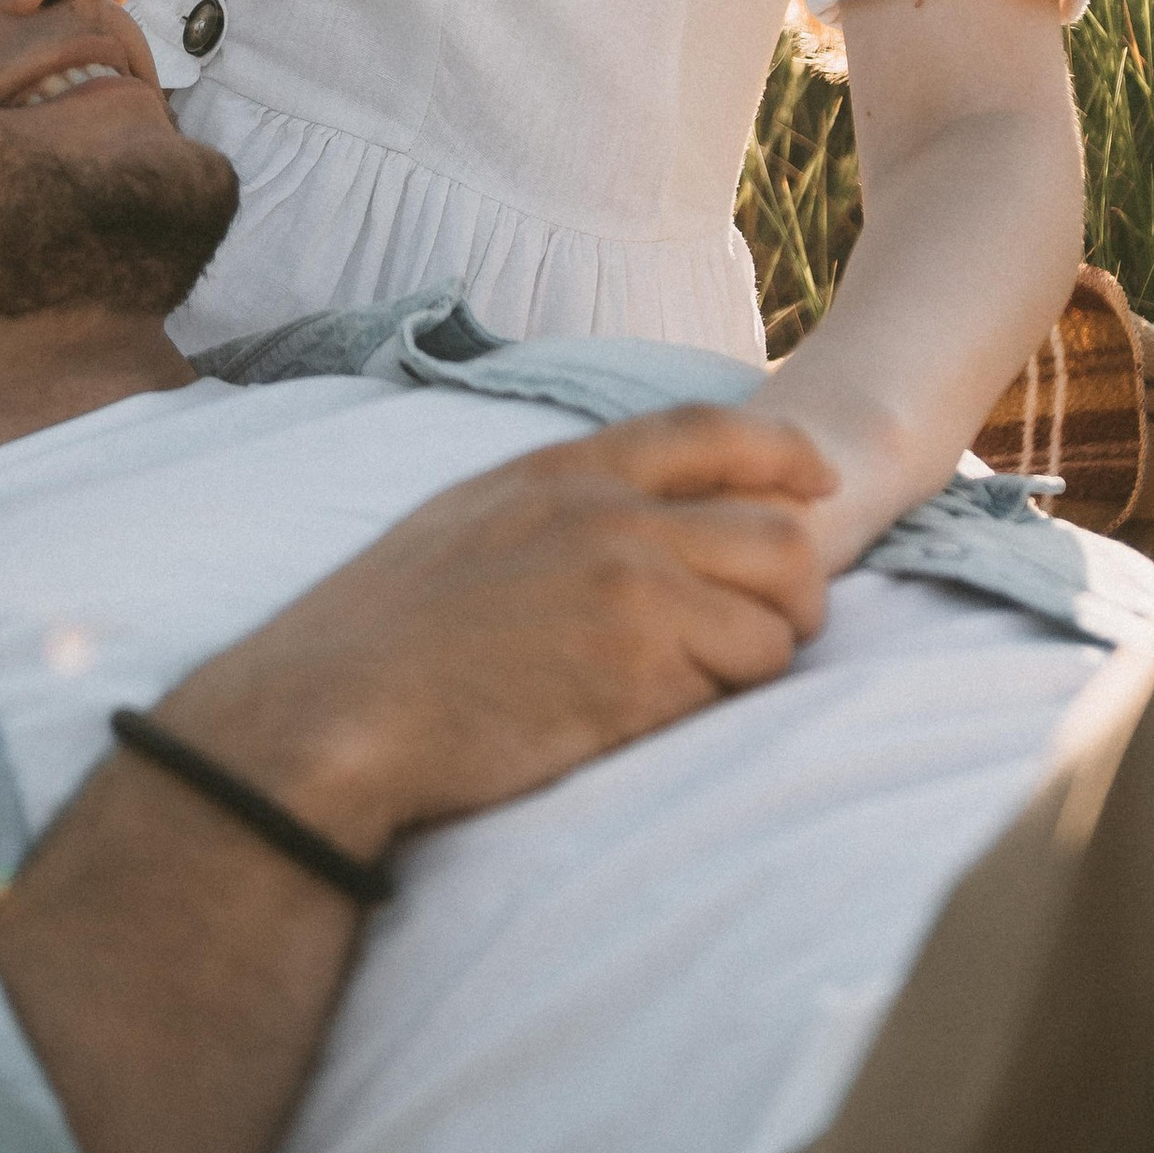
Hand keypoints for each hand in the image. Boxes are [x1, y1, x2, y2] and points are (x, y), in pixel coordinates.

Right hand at [161, 404, 836, 860]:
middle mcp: (609, 518)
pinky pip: (733, 688)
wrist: (335, 711)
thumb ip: (556, 505)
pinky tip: (643, 719)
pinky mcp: (637, 671)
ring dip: (754, 663)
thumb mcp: (468, 521)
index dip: (783, 456)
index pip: (709, 433)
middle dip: (795, 593)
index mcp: (560, 472)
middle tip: (764, 634)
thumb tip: (633, 519)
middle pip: (779, 535)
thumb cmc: (383, 636)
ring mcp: (629, 590)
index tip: (818, 485)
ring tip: (690, 689)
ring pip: (776, 622)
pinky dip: (711, 709)